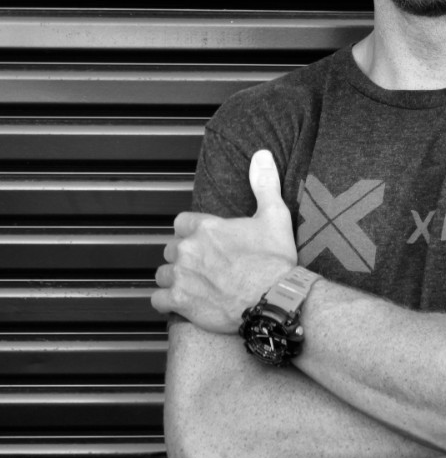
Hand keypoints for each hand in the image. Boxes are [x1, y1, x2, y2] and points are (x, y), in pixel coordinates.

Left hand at [151, 149, 296, 332]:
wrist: (274, 299)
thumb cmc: (273, 259)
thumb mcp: (275, 215)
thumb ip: (264, 184)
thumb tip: (262, 155)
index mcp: (207, 227)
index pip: (181, 223)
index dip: (192, 231)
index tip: (205, 239)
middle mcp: (189, 250)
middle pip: (171, 248)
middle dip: (184, 255)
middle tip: (203, 264)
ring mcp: (182, 277)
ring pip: (163, 274)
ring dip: (174, 278)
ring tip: (192, 284)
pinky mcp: (180, 302)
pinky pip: (158, 300)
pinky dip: (167, 302)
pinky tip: (181, 302)